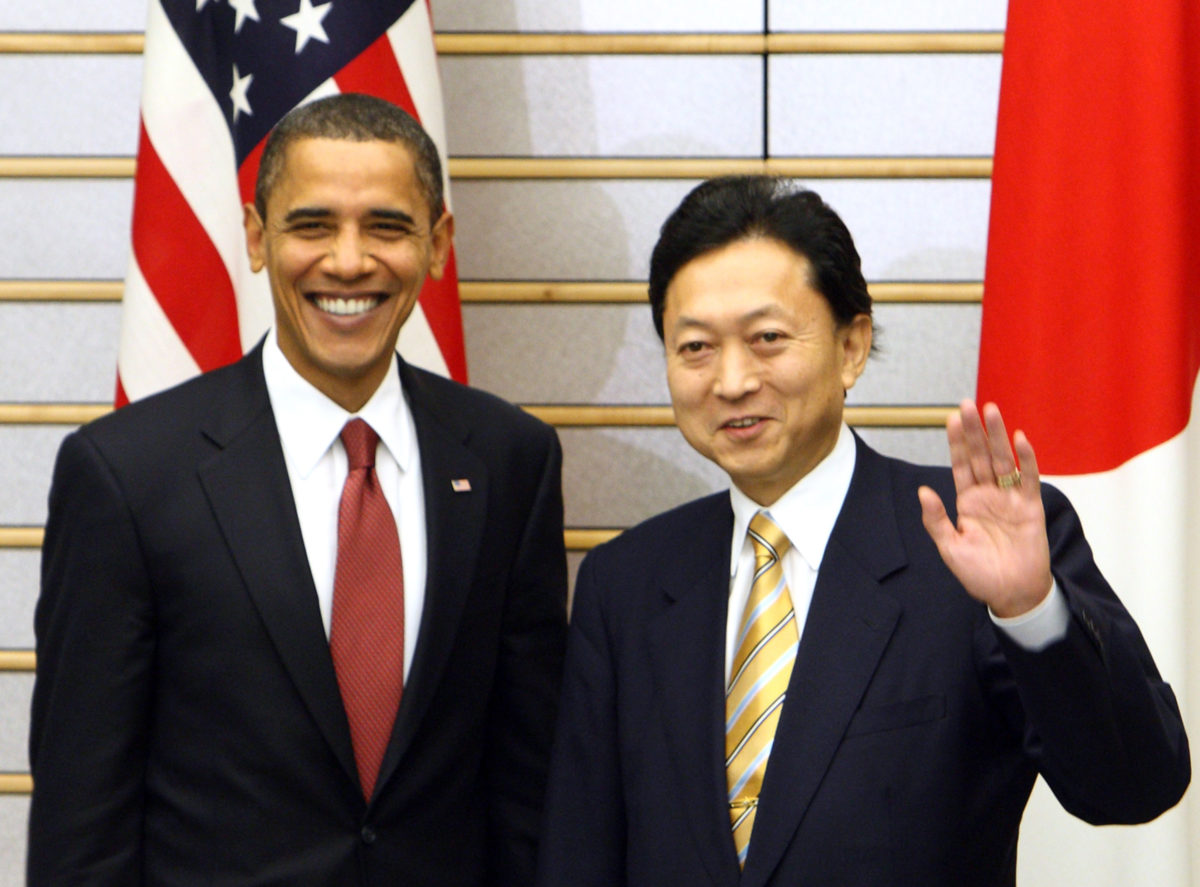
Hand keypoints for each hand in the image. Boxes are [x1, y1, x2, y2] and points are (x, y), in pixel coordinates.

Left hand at [918, 399, 1052, 617]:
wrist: (1012, 594)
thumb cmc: (979, 574)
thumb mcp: (950, 548)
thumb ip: (936, 520)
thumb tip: (923, 491)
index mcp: (967, 501)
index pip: (961, 465)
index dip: (956, 443)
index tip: (950, 418)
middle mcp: (988, 495)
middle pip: (981, 456)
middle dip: (974, 431)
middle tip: (968, 404)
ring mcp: (1010, 498)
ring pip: (1004, 460)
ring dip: (997, 436)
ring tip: (991, 410)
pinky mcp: (1031, 507)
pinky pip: (1029, 478)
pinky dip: (1026, 459)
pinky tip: (1019, 439)